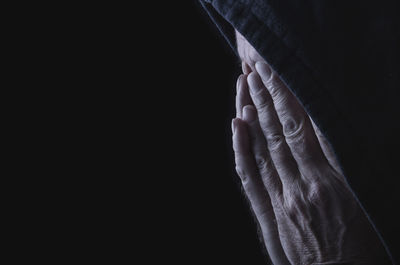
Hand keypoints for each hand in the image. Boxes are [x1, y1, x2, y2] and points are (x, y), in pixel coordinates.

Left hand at [232, 62, 388, 263]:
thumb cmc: (362, 246)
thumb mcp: (362, 200)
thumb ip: (341, 167)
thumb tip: (325, 133)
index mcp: (331, 181)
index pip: (301, 127)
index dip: (285, 97)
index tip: (274, 73)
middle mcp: (302, 185)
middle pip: (278, 131)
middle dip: (265, 96)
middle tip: (254, 67)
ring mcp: (282, 200)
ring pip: (262, 148)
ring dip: (251, 114)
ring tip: (243, 85)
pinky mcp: (270, 216)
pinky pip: (251, 178)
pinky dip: (242, 150)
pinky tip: (236, 126)